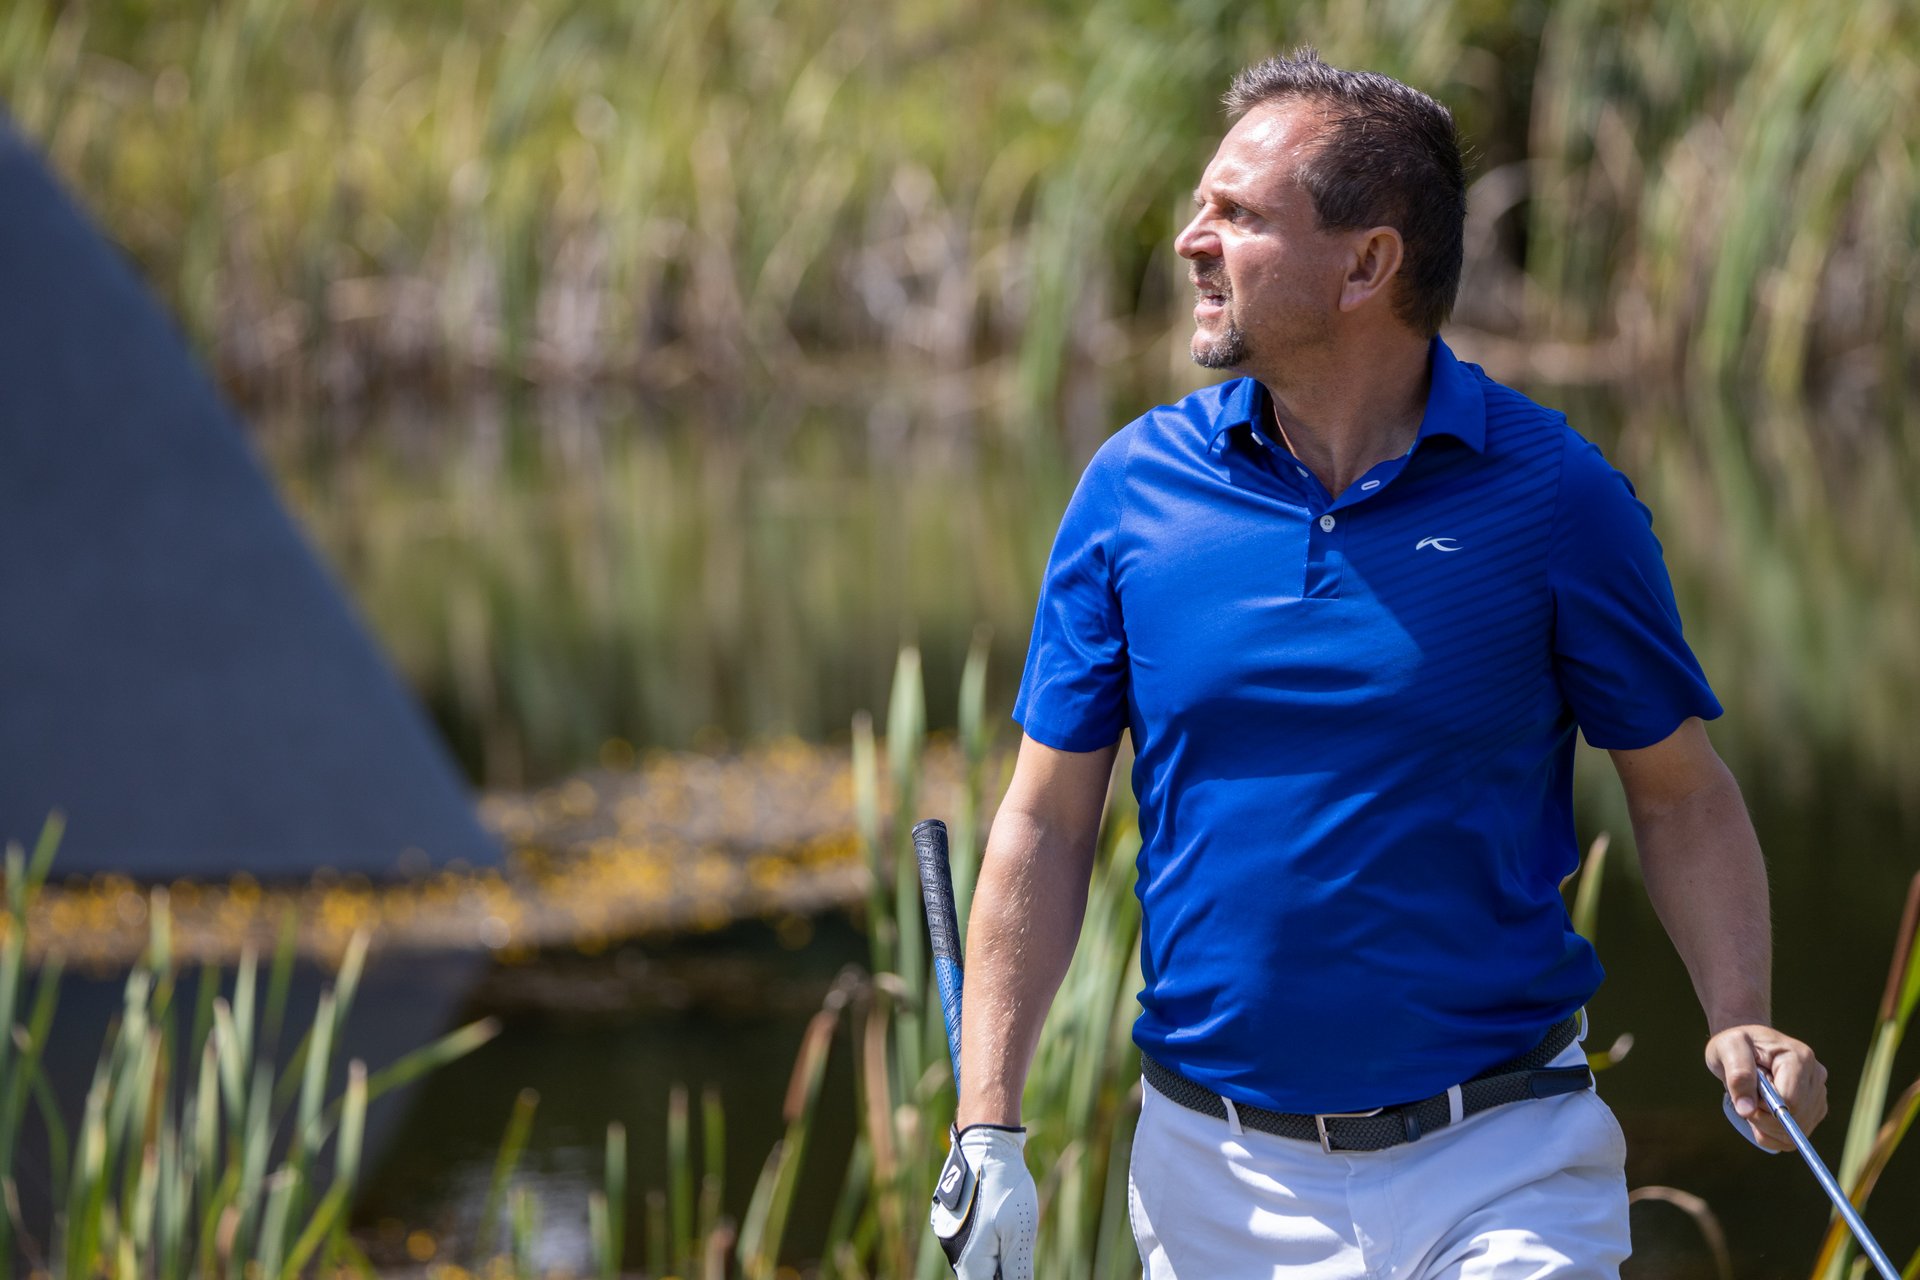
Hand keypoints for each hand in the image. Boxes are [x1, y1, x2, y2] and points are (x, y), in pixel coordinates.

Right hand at [929, 1124, 1036, 1279]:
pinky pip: (968, 1237)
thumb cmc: (1004, 1190)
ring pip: (974, 1256)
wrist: (986, 1145)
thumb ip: (1016, 1270)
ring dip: (993, 1253)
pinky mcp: (948, 1217)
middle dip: (999, 1268)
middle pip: (978, 1275)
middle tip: (1018, 1245)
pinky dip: (985, 1236)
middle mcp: (951, 1249)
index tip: (1016, 1266)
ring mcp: (946, 1232)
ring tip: (1010, 1226)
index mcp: (968, 1260)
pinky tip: (999, 1215)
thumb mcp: (1020, 1233)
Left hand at [1707, 1024, 1827, 1151]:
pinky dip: (1770, 1135)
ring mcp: (1817, 1096)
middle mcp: (1816, 1077)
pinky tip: (1759, 1116)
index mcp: (1800, 1058)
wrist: (1743, 1048)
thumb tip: (1747, 1110)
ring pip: (1795, 1131)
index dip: (1763, 1105)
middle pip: (1795, 1117)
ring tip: (1752, 1103)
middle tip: (1745, 1099)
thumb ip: (1738, 1075)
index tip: (1744, 1093)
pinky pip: (1792, 1139)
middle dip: (1763, 1117)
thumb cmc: (1735, 1045)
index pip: (1790, 1099)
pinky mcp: (1813, 1112)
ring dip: (1765, 1127)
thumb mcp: (1728, 1048)